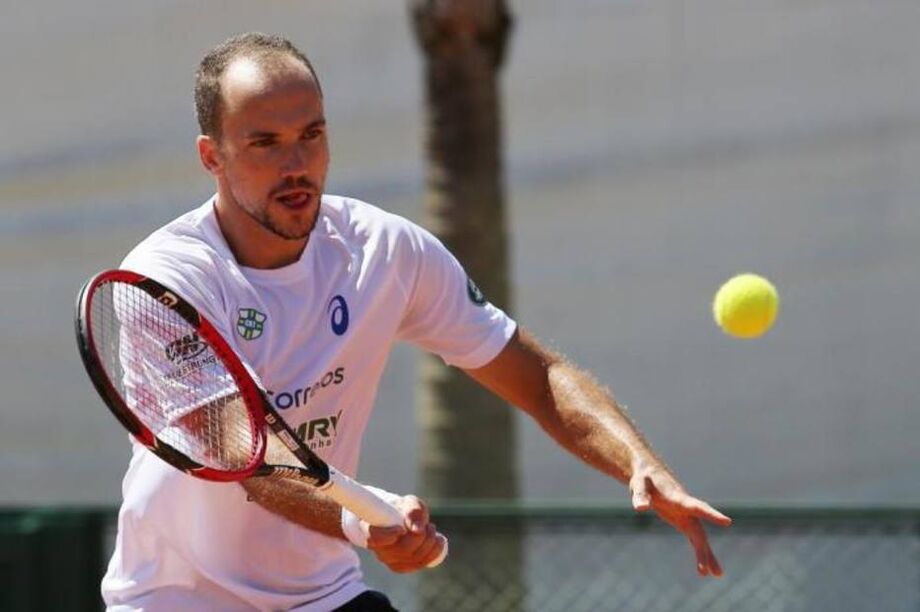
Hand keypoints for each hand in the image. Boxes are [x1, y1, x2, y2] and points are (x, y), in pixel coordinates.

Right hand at [366, 495, 446, 572]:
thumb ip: (413, 511)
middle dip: (421, 536)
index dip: (387, 536)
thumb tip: (417, 530)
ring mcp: (389, 560)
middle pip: (402, 549)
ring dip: (429, 542)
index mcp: (371, 529)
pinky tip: (439, 541)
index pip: (374, 538)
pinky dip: (434, 552)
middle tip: (428, 525)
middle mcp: (378, 549)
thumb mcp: (409, 503)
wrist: (401, 519)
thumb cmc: (402, 509)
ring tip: (431, 529)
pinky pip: (419, 564)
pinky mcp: (402, 567)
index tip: (401, 528)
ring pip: (413, 557)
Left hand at [630, 461, 731, 576]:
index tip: (728, 522)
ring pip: (700, 537)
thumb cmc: (644, 478)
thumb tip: (641, 508)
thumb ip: (640, 496)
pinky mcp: (683, 521)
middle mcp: (687, 509)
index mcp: (678, 498)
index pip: (697, 507)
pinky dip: (700, 553)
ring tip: (717, 575)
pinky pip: (694, 539)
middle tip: (712, 571)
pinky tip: (704, 570)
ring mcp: (687, 516)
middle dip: (705, 550)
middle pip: (699, 531)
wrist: (651, 473)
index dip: (711, 514)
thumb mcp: (639, 485)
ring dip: (707, 555)